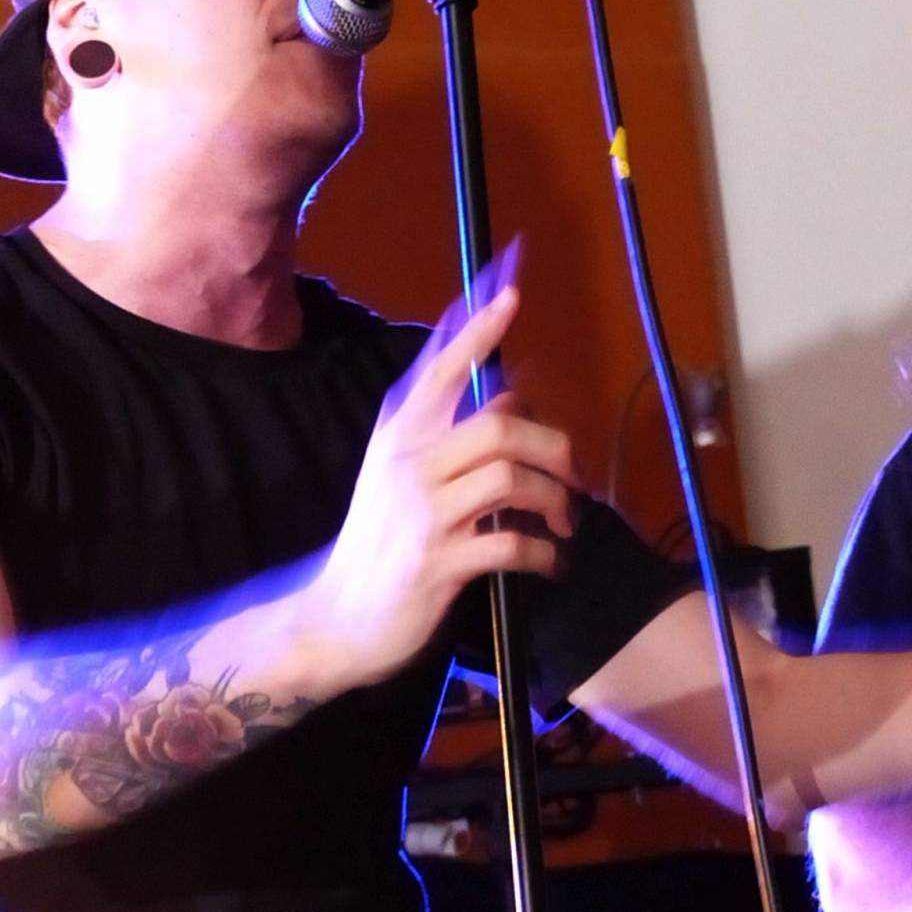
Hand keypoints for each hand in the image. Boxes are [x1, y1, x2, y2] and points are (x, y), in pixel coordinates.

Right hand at [311, 284, 581, 691]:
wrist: (337, 617)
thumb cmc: (378, 541)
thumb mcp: (399, 475)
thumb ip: (445, 437)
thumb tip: (511, 402)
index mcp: (401, 434)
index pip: (442, 368)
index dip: (480, 331)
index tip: (513, 295)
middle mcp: (410, 463)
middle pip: (501, 424)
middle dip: (554, 447)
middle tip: (573, 478)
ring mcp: (424, 513)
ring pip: (512, 478)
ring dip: (555, 501)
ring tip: (562, 523)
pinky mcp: (438, 562)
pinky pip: (511, 546)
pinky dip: (544, 554)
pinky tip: (550, 563)